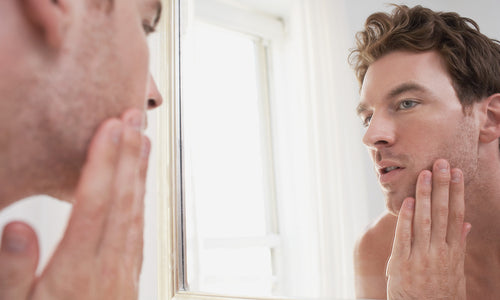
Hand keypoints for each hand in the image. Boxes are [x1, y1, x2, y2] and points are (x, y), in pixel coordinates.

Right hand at [0, 109, 149, 298]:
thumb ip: (14, 275)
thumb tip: (18, 228)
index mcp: (76, 274)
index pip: (93, 206)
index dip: (102, 164)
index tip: (109, 128)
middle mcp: (108, 267)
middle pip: (121, 201)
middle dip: (127, 156)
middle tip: (133, 117)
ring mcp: (123, 271)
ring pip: (135, 212)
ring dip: (139, 173)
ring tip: (142, 139)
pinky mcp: (128, 276)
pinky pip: (138, 230)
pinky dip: (140, 200)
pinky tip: (139, 185)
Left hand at [386, 159, 470, 298]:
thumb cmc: (441, 293)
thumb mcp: (456, 272)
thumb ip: (459, 246)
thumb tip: (467, 224)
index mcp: (454, 253)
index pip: (457, 216)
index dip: (457, 193)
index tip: (457, 174)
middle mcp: (439, 253)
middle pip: (442, 213)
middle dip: (442, 187)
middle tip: (441, 163)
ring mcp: (421, 258)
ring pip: (424, 220)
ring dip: (425, 195)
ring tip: (425, 174)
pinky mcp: (401, 264)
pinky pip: (404, 237)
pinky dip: (406, 218)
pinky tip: (408, 201)